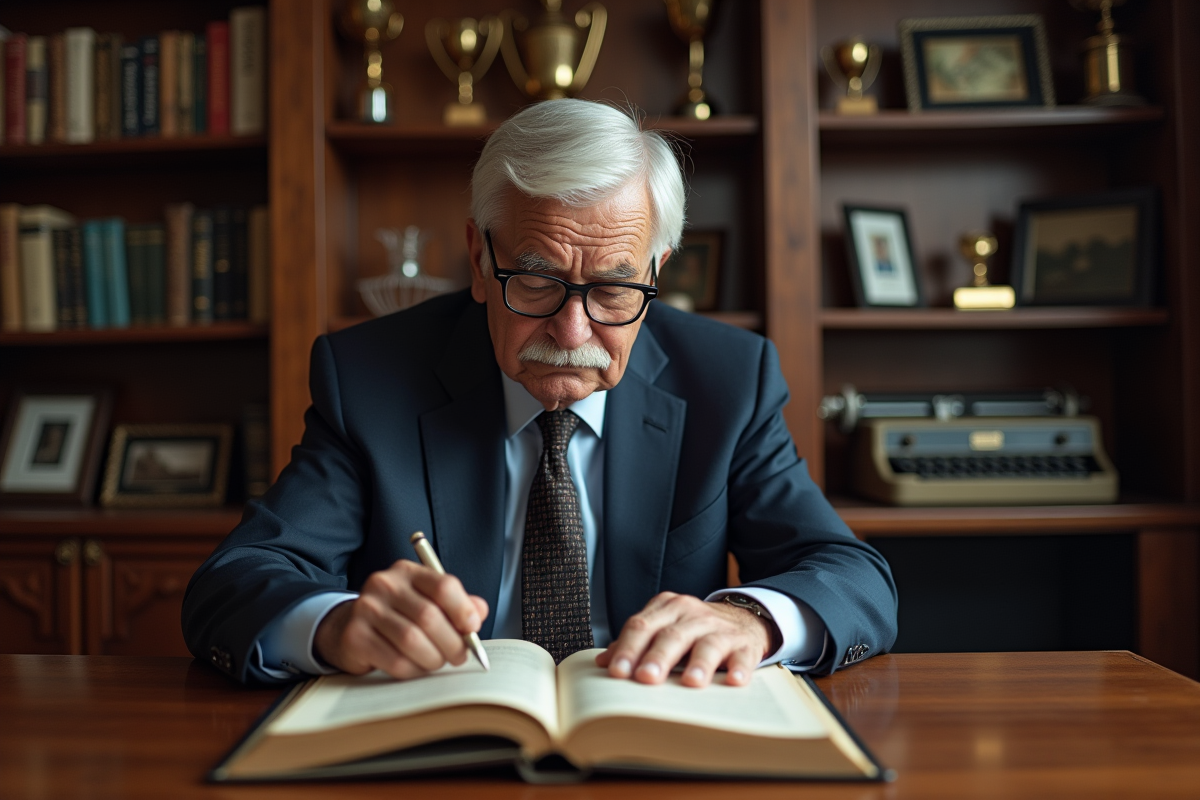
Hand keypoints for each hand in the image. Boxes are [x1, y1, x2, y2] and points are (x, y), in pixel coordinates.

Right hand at [314, 559, 488, 679]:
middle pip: (429, 616)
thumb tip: (479, 613)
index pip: (443, 585)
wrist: (349, 626)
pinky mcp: (355, 636)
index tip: (472, 628)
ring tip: (437, 663)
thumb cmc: (398, 615)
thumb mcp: (427, 601)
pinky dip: (413, 670)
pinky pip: (394, 660)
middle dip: (452, 643)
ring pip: (412, 641)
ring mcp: (366, 609)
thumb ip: (457, 604)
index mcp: (408, 572)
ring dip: (433, 659)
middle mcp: (385, 585)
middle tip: (459, 656)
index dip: (463, 609)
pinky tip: (415, 668)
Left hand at [595, 592, 776, 687]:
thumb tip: (602, 663)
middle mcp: (692, 614)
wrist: (742, 619)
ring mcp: (720, 628)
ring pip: (707, 643)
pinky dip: (739, 668)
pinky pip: (743, 656)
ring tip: (691, 682)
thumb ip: (635, 643)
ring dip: (699, 663)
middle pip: (671, 635)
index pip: (641, 626)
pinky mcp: (745, 644)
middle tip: (645, 678)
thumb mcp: (663, 628)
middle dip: (657, 657)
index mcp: (667, 608)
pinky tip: (734, 681)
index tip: (616, 672)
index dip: (628, 649)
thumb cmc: (693, 630)